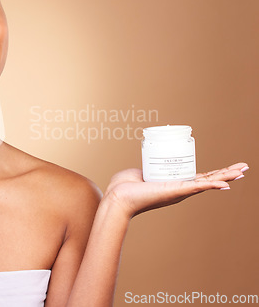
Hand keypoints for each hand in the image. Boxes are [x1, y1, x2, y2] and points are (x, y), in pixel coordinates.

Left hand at [103, 162, 248, 217]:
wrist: (118, 197)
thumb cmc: (125, 187)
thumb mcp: (142, 173)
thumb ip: (146, 168)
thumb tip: (146, 165)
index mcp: (174, 184)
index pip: (198, 177)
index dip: (213, 173)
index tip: (227, 169)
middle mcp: (179, 189)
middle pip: (208, 179)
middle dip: (227, 173)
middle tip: (244, 167)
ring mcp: (178, 191)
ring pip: (207, 182)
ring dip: (226, 177)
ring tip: (242, 171)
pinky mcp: (174, 191)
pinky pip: (196, 186)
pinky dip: (211, 185)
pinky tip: (225, 184)